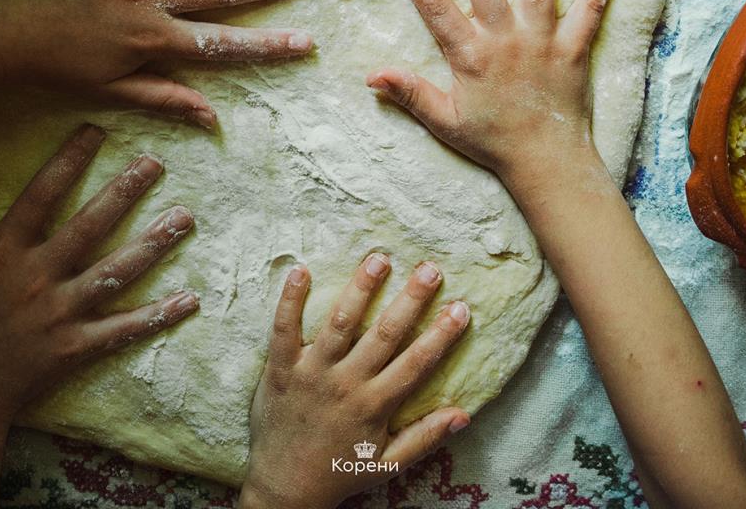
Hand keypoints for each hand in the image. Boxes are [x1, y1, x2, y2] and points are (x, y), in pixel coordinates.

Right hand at [0, 124, 196, 423]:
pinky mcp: (76, 348)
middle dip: (124, 192)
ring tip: (185, 218)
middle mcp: (37, 278)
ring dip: (152, 244)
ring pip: (115, 273)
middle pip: (89, 226)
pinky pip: (122, 330)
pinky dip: (157, 317)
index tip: (96, 131)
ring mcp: (60, 314)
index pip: (40, 195)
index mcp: (3, 253)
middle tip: (156, 163)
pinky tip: (189, 300)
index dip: (68, 160)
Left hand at [240, 255, 469, 508]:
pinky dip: (290, 300)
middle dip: (410, 299)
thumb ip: (425, 438)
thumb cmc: (339, 472)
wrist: (284, 489)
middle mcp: (347, 383)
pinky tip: (300, 269)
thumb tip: (464, 415)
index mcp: (375, 404)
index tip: (461, 308)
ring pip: (340, 322)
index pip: (416, 362)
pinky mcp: (282, 368)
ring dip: (360, 288)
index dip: (441, 334)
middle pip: (383, 333)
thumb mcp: (387, 464)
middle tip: (430, 268)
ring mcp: (313, 372)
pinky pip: (284, 329)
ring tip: (378, 259)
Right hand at [367, 0, 622, 191]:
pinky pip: (591, 10)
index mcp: (471, 57)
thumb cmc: (492, 142)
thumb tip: (371, 74)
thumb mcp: (444, 121)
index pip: (437, 9)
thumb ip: (409, 93)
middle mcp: (506, 41)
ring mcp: (543, 41)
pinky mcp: (574, 47)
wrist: (547, 164)